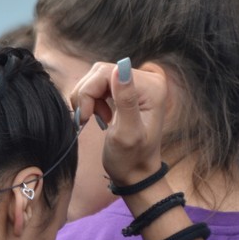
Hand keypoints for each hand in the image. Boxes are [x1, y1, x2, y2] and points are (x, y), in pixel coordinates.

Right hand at [70, 58, 168, 186]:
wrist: (135, 172)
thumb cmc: (131, 158)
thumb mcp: (127, 133)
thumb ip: (126, 99)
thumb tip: (121, 67)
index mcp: (152, 87)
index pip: (107, 72)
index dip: (89, 93)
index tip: (87, 117)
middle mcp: (148, 79)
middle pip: (100, 72)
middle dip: (87, 95)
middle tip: (88, 119)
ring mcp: (137, 82)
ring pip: (96, 76)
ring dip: (87, 98)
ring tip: (95, 118)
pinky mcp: (127, 88)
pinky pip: (99, 82)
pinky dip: (91, 98)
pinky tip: (99, 115)